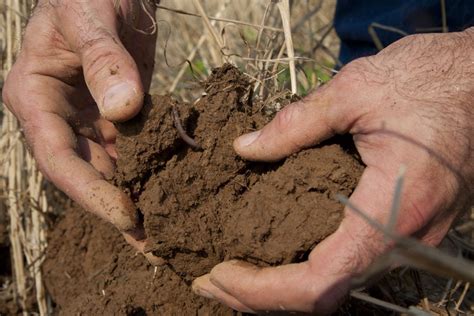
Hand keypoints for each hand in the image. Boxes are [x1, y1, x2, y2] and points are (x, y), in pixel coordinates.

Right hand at [2, 0, 156, 251]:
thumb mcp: (91, 19)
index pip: (58, 158)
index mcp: (35, 98)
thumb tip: (123, 111)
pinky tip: (175, 195)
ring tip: (169, 233)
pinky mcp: (118, 120)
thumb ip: (104, 61)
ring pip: (112, 170)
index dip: (90, 192)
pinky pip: (134, 153)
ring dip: (138, 200)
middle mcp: (60, 118)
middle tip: (155, 245)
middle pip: (86, 175)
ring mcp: (90, 122)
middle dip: (118, 210)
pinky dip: (151, 175)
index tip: (127, 216)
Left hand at [193, 29, 473, 312]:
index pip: (320, 281)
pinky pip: (353, 264)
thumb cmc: (432, 81)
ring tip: (236, 273)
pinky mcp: (407, 228)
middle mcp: (404, 240)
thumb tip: (244, 148)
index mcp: (392, 211)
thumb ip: (295, 124)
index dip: (263, 291)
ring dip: (283, 287)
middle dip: (261, 297)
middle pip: (324, 296)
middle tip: (211, 279)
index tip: (218, 275)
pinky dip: (309, 269)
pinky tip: (280, 253)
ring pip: (339, 285)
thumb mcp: (356, 91)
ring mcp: (409, 239)